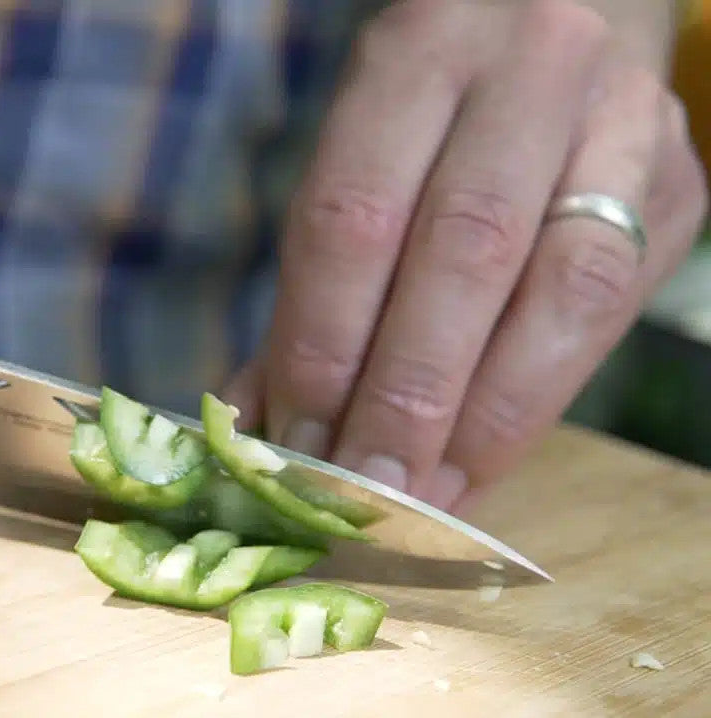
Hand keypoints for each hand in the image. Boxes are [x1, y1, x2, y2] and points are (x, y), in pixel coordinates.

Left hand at [223, 0, 707, 513]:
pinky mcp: (674, 185)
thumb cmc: (434, 109)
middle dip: (405, 393)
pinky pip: (609, 312)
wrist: (567, 20)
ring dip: (483, 415)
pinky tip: (478, 461)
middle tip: (359, 488)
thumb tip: (260, 424)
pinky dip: (536, 401)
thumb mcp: (360, 153)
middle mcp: (532, 71)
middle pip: (462, 252)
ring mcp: (622, 124)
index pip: (356, 215)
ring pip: (562, 288)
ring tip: (421, 494)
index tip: (295, 441)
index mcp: (420, 50)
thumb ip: (314, 281)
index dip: (322, 342)